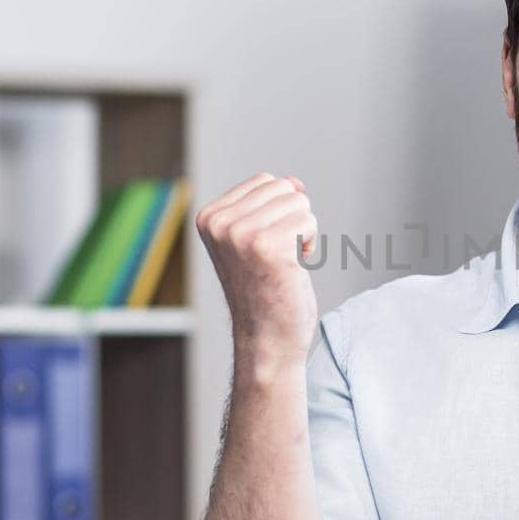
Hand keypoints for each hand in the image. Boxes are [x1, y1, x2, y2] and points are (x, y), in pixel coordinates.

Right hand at [195, 173, 319, 369]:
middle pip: (284, 188)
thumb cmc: (266, 289)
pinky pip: (309, 222)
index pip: (265, 181)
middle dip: (292, 219)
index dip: (277, 212)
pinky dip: (310, 245)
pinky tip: (292, 269)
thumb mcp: (257, 239)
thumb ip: (270, 205)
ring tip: (283, 263)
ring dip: (302, 233)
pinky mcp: (268, 247)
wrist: (267, 338)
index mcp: (209, 217)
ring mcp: (241, 234)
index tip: (264, 247)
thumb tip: (295, 182)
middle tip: (276, 257)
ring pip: (299, 202)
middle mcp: (220, 224)